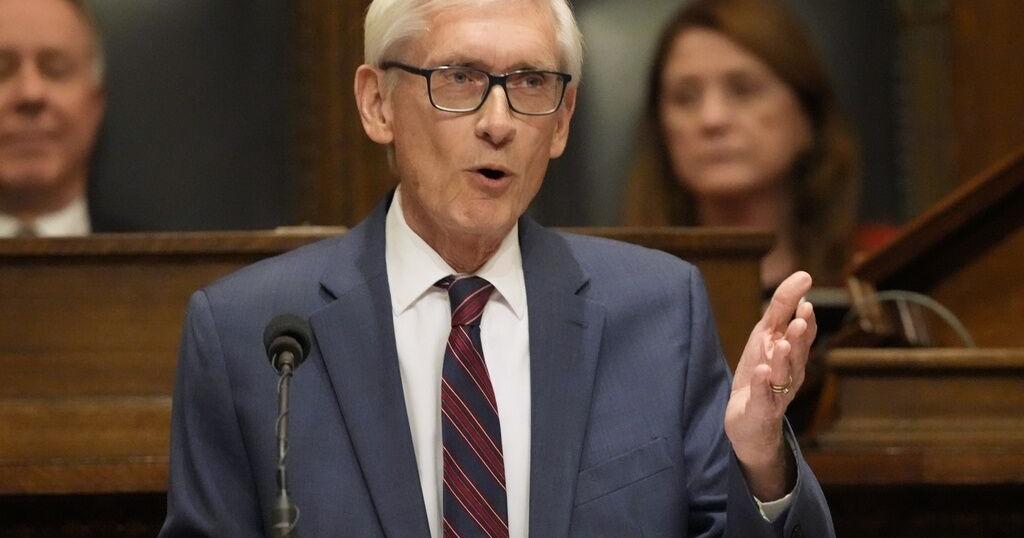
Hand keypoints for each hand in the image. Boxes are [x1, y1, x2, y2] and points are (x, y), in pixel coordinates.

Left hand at [724, 271, 816, 499]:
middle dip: (799, 338)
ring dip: (783, 359)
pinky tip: (761, 371)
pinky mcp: (761, 409)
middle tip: (801, 320)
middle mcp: (790, 373)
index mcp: (792, 355)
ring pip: (783, 375)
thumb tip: (803, 277)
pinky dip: (762, 384)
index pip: (803, 335)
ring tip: (781, 344)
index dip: (805, 320)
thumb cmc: (760, 376)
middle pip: (797, 354)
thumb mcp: (766, 338)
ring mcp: (777, 393)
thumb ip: (782, 309)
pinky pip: (763, 396)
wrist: (749, 422)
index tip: (806, 301)